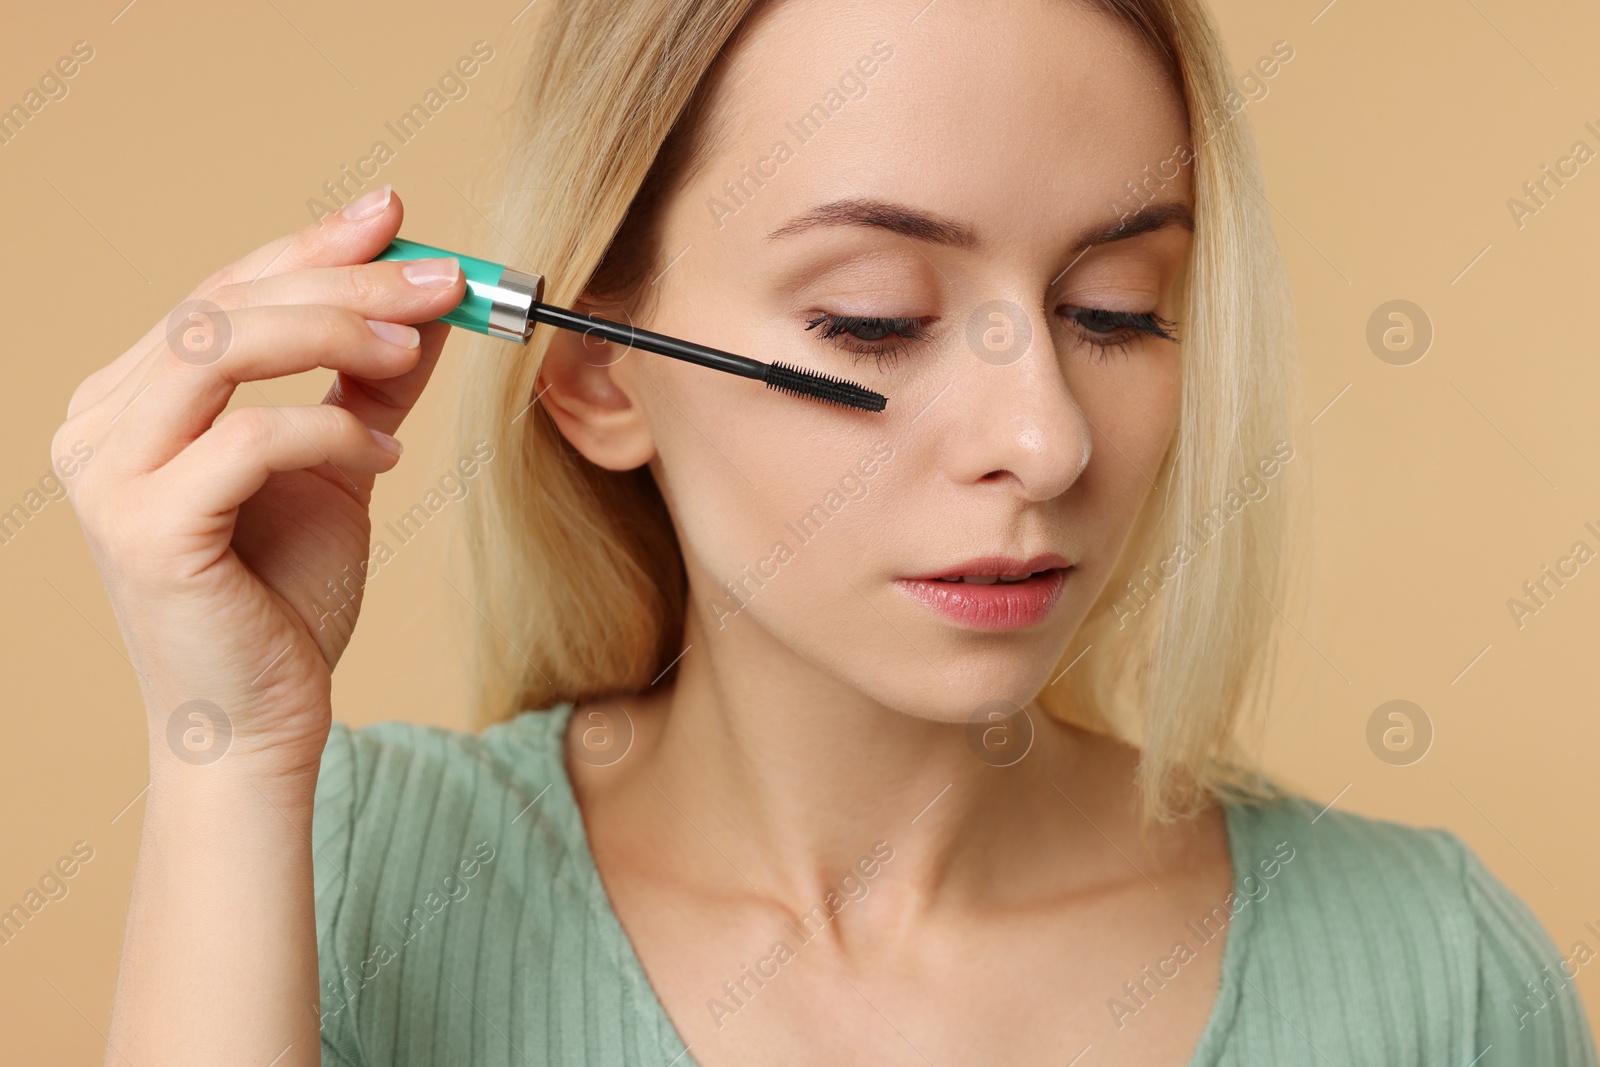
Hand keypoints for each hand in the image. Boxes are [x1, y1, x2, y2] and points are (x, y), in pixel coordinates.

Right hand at [53, 186, 464, 777]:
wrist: (259, 720)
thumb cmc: (286, 598)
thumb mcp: (339, 463)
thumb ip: (370, 381)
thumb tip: (427, 300)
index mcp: (134, 400)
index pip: (222, 293)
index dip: (310, 246)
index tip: (395, 214)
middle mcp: (102, 424)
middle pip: (223, 306)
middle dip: (344, 278)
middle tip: (442, 276)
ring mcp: (110, 474)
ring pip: (218, 346)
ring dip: (333, 330)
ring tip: (414, 344)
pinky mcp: (145, 528)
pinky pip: (247, 439)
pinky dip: (331, 431)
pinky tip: (387, 454)